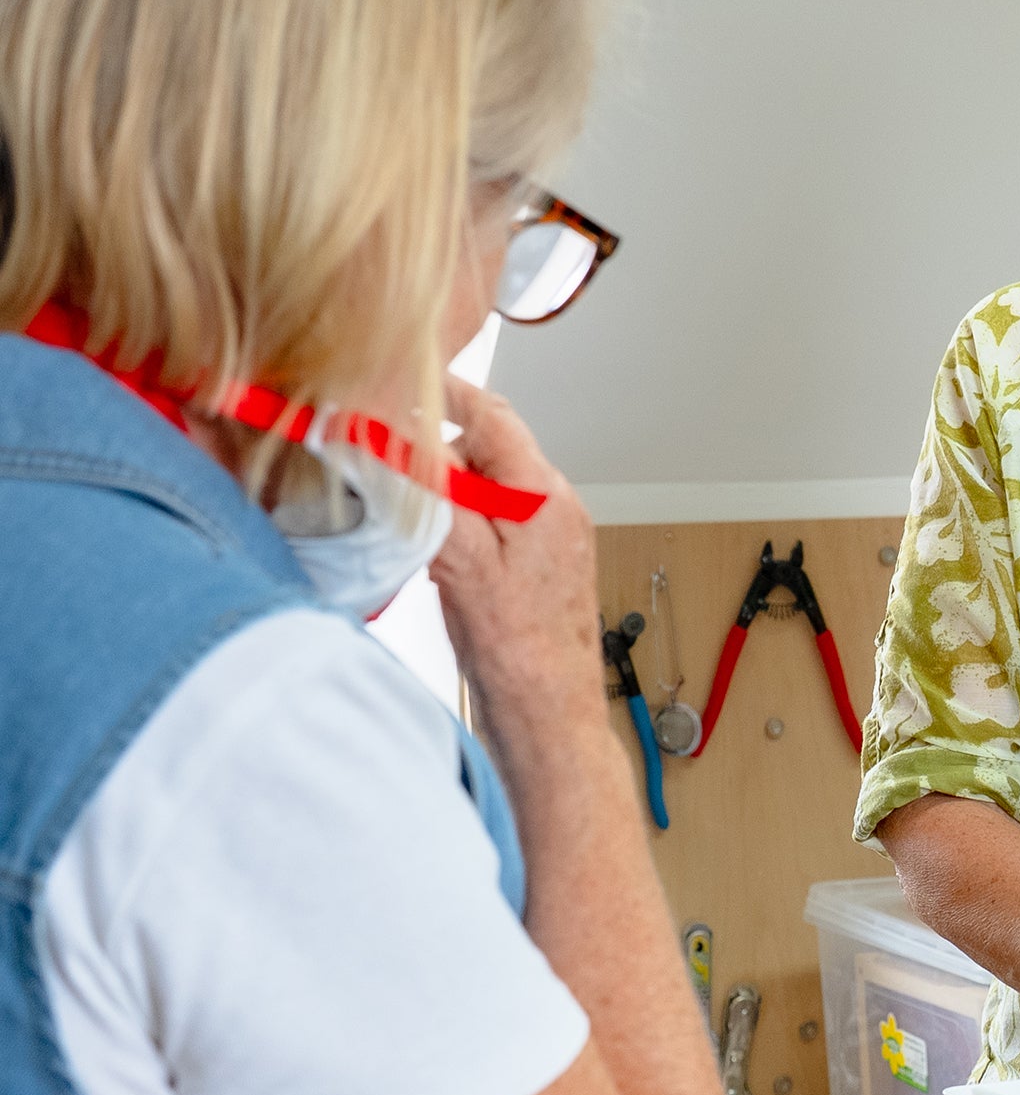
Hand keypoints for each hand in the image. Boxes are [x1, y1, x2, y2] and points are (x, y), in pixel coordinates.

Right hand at [429, 376, 606, 761]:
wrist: (549, 717)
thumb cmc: (522, 654)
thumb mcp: (464, 565)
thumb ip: (432, 499)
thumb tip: (394, 451)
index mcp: (545, 496)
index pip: (492, 416)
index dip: (445, 392)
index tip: (403, 377)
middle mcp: (555, 509)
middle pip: (485, 450)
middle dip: (436, 454)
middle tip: (389, 467)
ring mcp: (548, 538)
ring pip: (485, 489)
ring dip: (444, 497)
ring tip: (415, 530)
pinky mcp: (535, 567)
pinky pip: (490, 524)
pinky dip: (457, 527)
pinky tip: (436, 561)